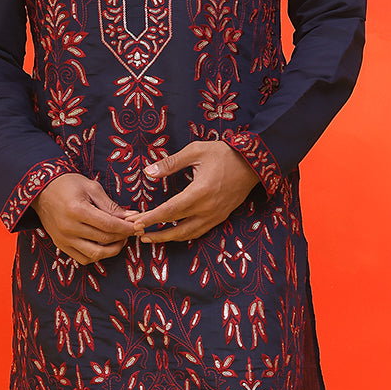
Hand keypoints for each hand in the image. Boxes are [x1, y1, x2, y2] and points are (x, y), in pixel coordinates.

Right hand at [33, 173, 138, 265]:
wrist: (41, 190)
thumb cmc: (68, 184)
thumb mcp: (91, 188)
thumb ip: (111, 206)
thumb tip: (132, 217)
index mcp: (77, 210)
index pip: (109, 225)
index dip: (127, 228)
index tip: (138, 226)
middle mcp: (69, 227)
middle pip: (104, 239)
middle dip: (123, 237)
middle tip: (132, 231)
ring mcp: (63, 239)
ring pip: (95, 254)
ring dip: (112, 250)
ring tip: (120, 240)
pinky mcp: (60, 245)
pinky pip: (82, 259)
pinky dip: (96, 256)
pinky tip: (104, 246)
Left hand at [130, 141, 258, 242]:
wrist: (253, 162)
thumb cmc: (224, 154)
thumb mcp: (196, 151)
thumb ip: (170, 163)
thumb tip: (148, 172)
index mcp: (200, 193)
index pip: (169, 211)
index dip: (151, 219)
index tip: (136, 223)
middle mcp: (208, 209)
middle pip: (176, 228)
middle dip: (155, 232)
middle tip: (138, 233)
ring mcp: (216, 216)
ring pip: (188, 234)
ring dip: (169, 238)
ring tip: (152, 237)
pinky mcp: (221, 217)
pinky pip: (200, 232)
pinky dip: (184, 235)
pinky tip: (174, 233)